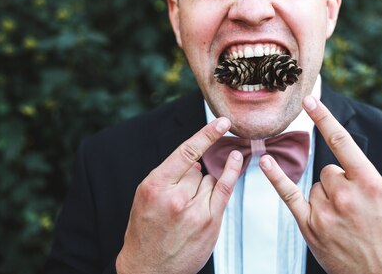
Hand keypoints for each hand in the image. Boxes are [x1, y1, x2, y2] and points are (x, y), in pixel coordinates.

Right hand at [116, 117, 242, 273]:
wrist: (148, 269)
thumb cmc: (144, 232)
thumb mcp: (145, 198)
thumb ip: (169, 177)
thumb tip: (196, 164)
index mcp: (155, 186)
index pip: (186, 153)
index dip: (206, 135)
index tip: (222, 122)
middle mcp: (175, 197)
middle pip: (197, 170)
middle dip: (192, 179)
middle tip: (178, 201)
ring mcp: (195, 211)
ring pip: (210, 180)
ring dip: (204, 188)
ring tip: (187, 210)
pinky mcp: (210, 223)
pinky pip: (225, 189)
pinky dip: (231, 173)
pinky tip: (237, 160)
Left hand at [259, 96, 381, 273]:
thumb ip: (361, 176)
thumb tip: (337, 163)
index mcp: (369, 181)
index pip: (341, 141)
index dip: (323, 118)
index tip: (308, 99)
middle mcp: (345, 193)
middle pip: (327, 171)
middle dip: (337, 185)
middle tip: (352, 209)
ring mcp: (326, 210)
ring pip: (315, 186)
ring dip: (324, 199)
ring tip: (343, 222)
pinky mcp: (310, 226)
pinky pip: (289, 195)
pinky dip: (276, 178)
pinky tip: (266, 163)